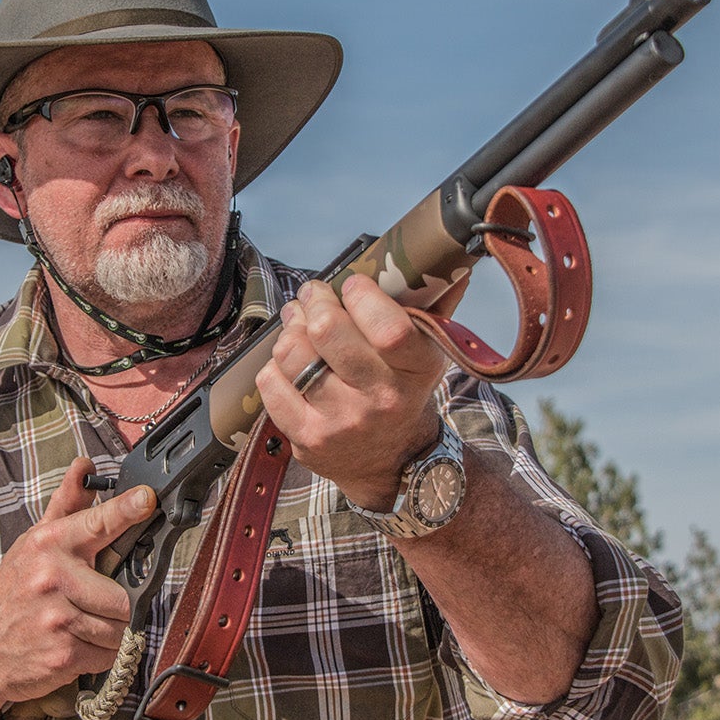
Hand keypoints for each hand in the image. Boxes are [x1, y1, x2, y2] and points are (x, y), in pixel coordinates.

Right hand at [0, 457, 155, 705]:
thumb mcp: (32, 544)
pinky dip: (100, 655)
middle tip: (96, 605)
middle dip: (120, 604)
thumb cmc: (12, 593)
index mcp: (49, 544)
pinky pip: (109, 655)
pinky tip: (75, 645)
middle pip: (125, 593)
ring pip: (121, 627)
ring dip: (111, 632)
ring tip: (82, 626)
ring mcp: (58, 618)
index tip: (148, 498)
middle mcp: (53, 577)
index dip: (127, 509)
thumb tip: (84, 466)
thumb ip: (66, 506)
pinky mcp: (63, 654)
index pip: (97, 522)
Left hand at [255, 275, 448, 508]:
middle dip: (314, 300)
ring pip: (292, 352)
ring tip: (299, 322)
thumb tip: (448, 259)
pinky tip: (292, 363)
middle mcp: (380, 400)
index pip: (387, 327)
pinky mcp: (307, 438)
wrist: (391, 460)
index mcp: (417, 371)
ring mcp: (340, 422)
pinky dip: (276, 365)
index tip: (351, 285)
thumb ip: (432, 306)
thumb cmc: (403, 391)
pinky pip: (271, 382)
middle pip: (326, 331)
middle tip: (314, 295)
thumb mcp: (427, 353)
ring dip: (291, 328)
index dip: (360, 295)